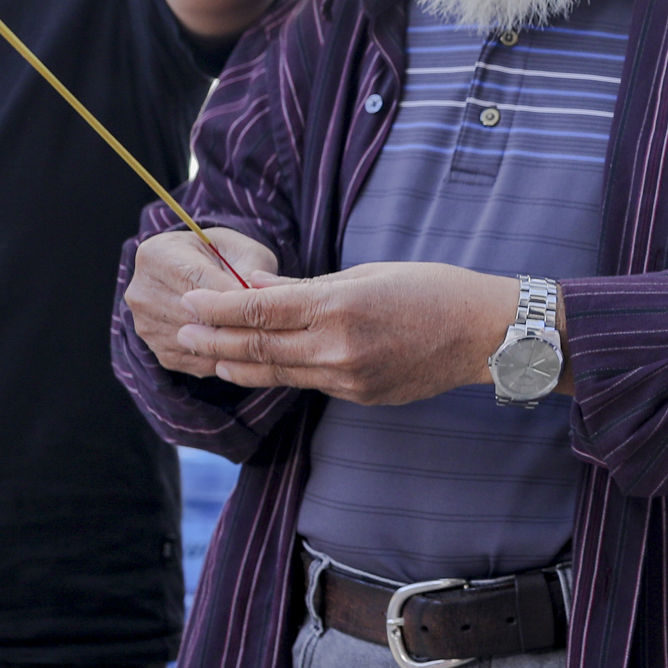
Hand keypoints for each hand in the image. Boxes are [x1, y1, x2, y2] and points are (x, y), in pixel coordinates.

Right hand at [126, 226, 279, 355]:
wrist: (201, 274)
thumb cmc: (225, 257)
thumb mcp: (243, 251)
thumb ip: (250, 270)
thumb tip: (257, 298)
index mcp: (157, 255)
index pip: (197, 279)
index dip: (235, 293)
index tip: (265, 301)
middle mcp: (141, 292)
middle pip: (194, 316)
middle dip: (236, 321)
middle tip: (272, 324)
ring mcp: (145, 326)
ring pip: (198, 343)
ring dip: (233, 343)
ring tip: (262, 333)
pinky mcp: (159, 352)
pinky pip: (198, 363)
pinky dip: (226, 359)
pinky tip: (246, 347)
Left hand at [168, 261, 523, 405]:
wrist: (484, 333)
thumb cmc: (434, 289)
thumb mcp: (369, 273)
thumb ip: (312, 287)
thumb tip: (262, 290)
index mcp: (339, 304)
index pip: (260, 309)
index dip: (219, 307)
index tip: (191, 300)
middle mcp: (337, 345)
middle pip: (258, 347)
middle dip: (214, 340)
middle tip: (183, 333)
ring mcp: (348, 377)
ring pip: (278, 373)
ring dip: (238, 365)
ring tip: (209, 358)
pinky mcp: (359, 395)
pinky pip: (311, 382)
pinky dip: (282, 373)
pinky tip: (262, 369)